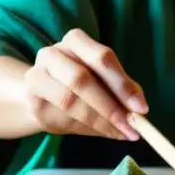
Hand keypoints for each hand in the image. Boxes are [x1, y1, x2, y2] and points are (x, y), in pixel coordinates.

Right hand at [23, 28, 147, 140]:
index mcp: (77, 41)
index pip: (102, 57)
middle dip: (110, 105)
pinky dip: (84, 124)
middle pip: (82, 77)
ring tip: (118, 132)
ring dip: (98, 119)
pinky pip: (59, 113)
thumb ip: (122, 93)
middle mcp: (54, 52)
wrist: (40, 98)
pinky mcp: (32, 96)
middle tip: (131, 126)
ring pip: (69, 98)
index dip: (123, 84)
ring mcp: (37, 72)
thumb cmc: (79, 89)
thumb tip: (140, 111)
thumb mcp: (105, 85)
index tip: (142, 109)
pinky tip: (100, 131)